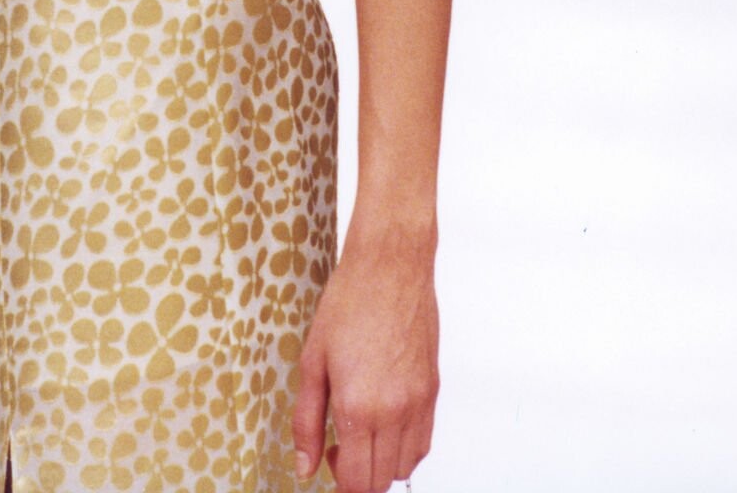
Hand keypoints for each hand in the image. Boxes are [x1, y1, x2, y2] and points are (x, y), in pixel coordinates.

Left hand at [291, 223, 438, 491]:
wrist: (390, 266)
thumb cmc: (349, 303)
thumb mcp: (312, 361)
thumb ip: (306, 421)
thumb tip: (304, 467)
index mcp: (359, 408)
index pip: (356, 482)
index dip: (338, 483)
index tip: (328, 461)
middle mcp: (394, 412)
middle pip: (381, 482)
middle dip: (357, 476)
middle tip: (339, 447)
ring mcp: (418, 403)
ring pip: (404, 467)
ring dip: (381, 463)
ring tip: (362, 431)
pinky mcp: (432, 390)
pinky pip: (422, 442)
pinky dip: (404, 447)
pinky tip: (385, 421)